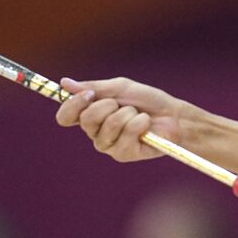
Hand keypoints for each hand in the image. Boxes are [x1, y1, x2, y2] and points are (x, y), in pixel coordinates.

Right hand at [55, 77, 185, 162]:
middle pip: (86, 120)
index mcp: (90, 116)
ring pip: (108, 126)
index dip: (72, 105)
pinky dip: (139, 123)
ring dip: (127, 114)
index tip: (90, 94)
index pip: (65, 117)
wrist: (173, 115)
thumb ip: (93, 87)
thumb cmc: (146, 101)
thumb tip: (64, 83)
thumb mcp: (120, 88)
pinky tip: (146, 124)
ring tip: (138, 114)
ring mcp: (109, 146)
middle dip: (108, 105)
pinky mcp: (123, 154)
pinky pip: (126, 134)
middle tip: (124, 104)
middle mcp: (95, 133)